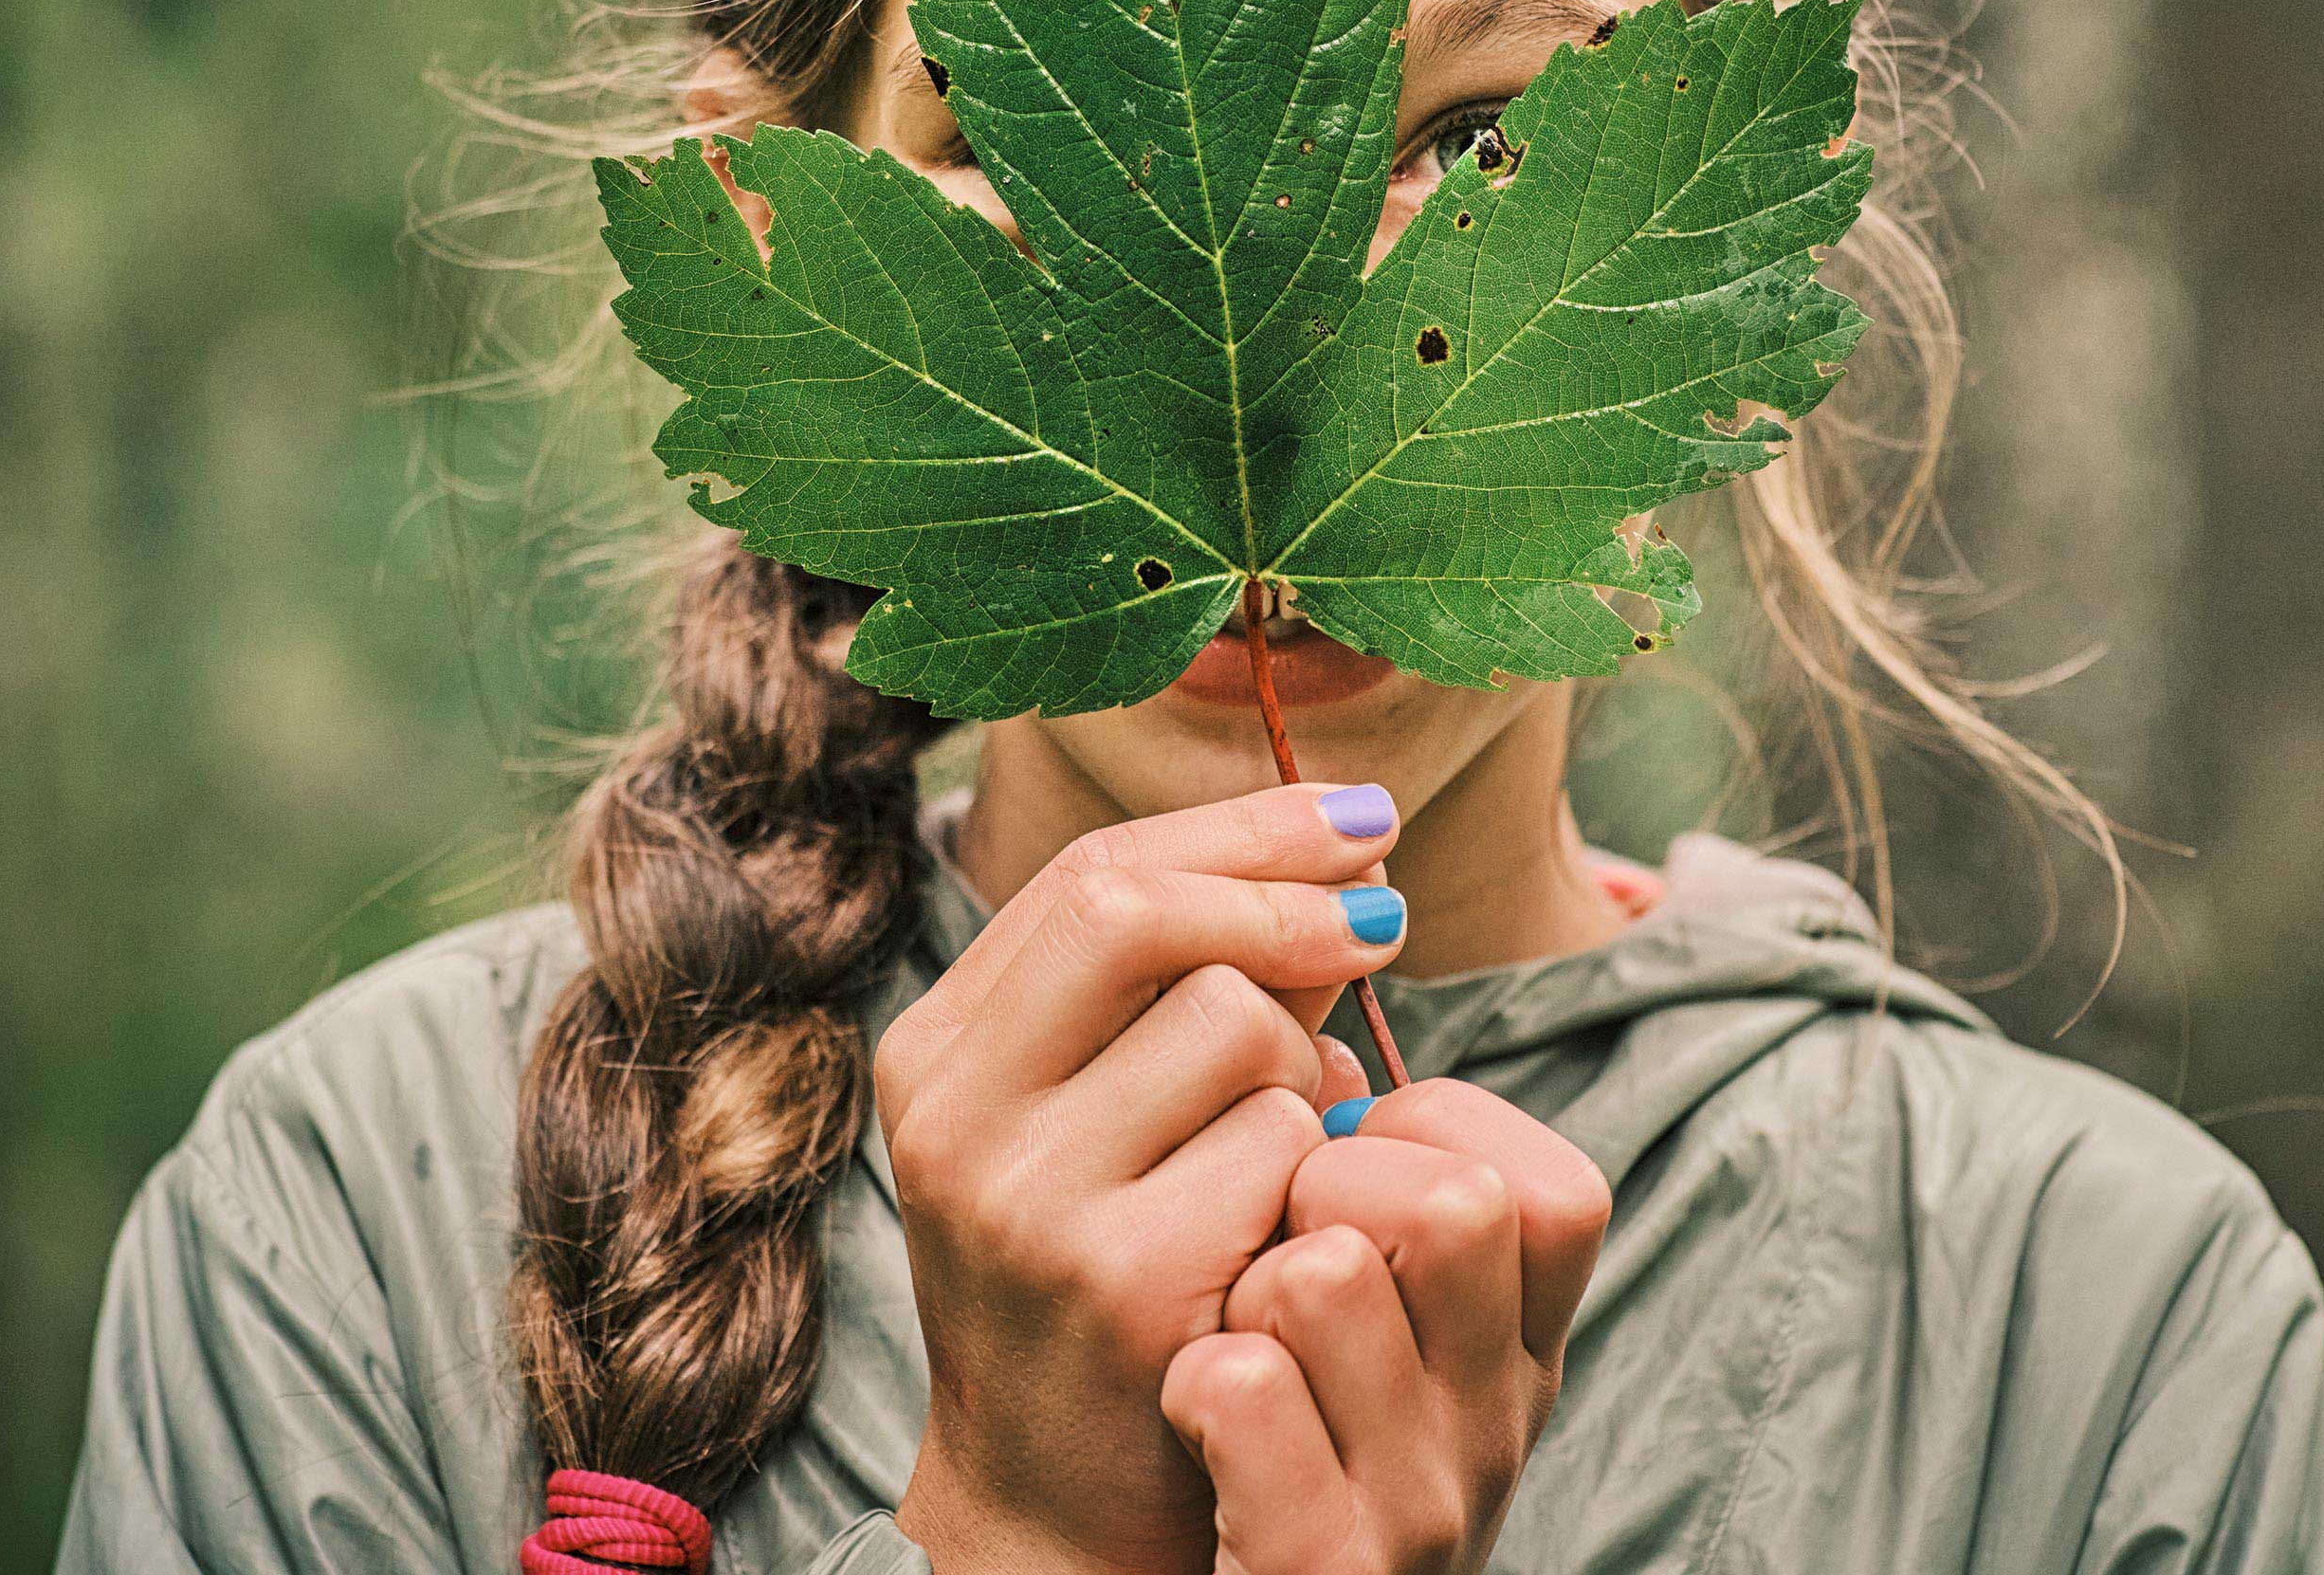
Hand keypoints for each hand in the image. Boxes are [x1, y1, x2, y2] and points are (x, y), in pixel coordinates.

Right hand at [879, 781, 1409, 1574]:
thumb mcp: (1090, 1124)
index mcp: (938, 1055)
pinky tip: (1291, 1223)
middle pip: (1138, 911)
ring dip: (1304, 1066)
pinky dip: (1317, 1167)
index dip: (1241, 828)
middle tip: (1385, 921)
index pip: (1091, 874)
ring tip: (1287, 1146)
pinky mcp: (1127, 1283)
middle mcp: (958, 1117)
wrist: (1059, 1510)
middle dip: (1284, 898)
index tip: (1358, 818)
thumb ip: (1172, 994)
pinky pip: (1282, 1142)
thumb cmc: (1103, 1285)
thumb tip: (1341, 854)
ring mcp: (1031, 1201)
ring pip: (1232, 1022)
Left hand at [1158, 1079, 1609, 1574]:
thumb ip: (1373, 1177)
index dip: (1427, 1135)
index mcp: (1525, 1356)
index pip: (1549, 1184)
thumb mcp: (1373, 1321)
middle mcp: (1499, 1432)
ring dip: (1246, 1281)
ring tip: (1230, 1336)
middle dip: (1328, 1187)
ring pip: (1328, 1272)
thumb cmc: (1275, 1440)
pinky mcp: (1323, 1569)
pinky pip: (1244, 1384)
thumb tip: (1319, 1013)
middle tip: (1274, 1252)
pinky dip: (1196, 1376)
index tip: (1348, 1169)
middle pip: (1456, 1202)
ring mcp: (1421, 1510)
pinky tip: (1190, 1411)